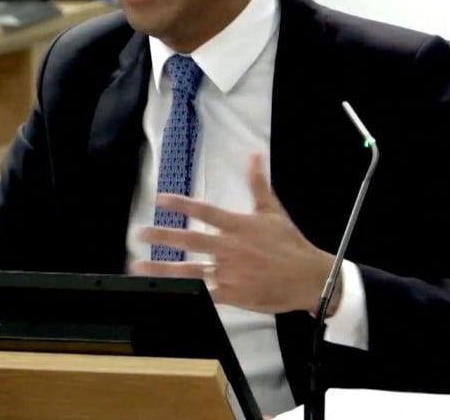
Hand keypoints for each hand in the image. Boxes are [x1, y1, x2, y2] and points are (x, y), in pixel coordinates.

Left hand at [132, 153, 338, 314]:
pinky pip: (204, 294)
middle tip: (139, 232)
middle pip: (189, 239)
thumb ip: (258, 183)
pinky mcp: (233, 294)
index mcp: (238, 226)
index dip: (181, 204)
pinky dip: (186, 293)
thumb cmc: (290, 243)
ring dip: (163, 267)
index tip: (160, 199)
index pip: (204, 211)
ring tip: (139, 265)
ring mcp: (230, 272)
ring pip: (190, 269)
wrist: (309, 278)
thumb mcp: (273, 211)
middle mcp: (230, 248)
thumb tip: (253, 155)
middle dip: (162, 235)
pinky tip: (167, 291)